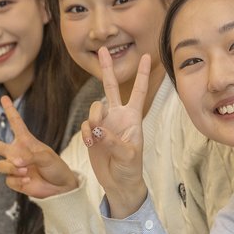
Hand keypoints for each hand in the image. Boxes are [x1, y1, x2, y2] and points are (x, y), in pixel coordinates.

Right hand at [0, 96, 78, 198]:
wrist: (60, 187)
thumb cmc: (56, 167)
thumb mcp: (46, 157)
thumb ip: (30, 156)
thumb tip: (15, 161)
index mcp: (25, 141)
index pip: (16, 123)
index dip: (10, 110)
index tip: (4, 98)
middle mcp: (15, 152)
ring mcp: (13, 167)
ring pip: (1, 165)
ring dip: (13, 169)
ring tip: (27, 171)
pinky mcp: (14, 180)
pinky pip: (8, 180)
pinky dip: (19, 181)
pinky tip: (28, 181)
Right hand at [82, 47, 148, 217]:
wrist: (118, 183)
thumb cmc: (130, 169)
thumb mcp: (128, 155)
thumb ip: (112, 141)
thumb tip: (97, 129)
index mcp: (133, 117)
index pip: (139, 91)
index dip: (142, 74)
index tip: (148, 55)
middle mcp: (118, 116)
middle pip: (111, 87)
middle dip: (107, 69)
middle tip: (103, 49)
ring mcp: (105, 123)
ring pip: (94, 108)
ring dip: (93, 118)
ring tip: (95, 136)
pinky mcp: (93, 133)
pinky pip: (86, 125)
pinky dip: (86, 132)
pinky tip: (90, 143)